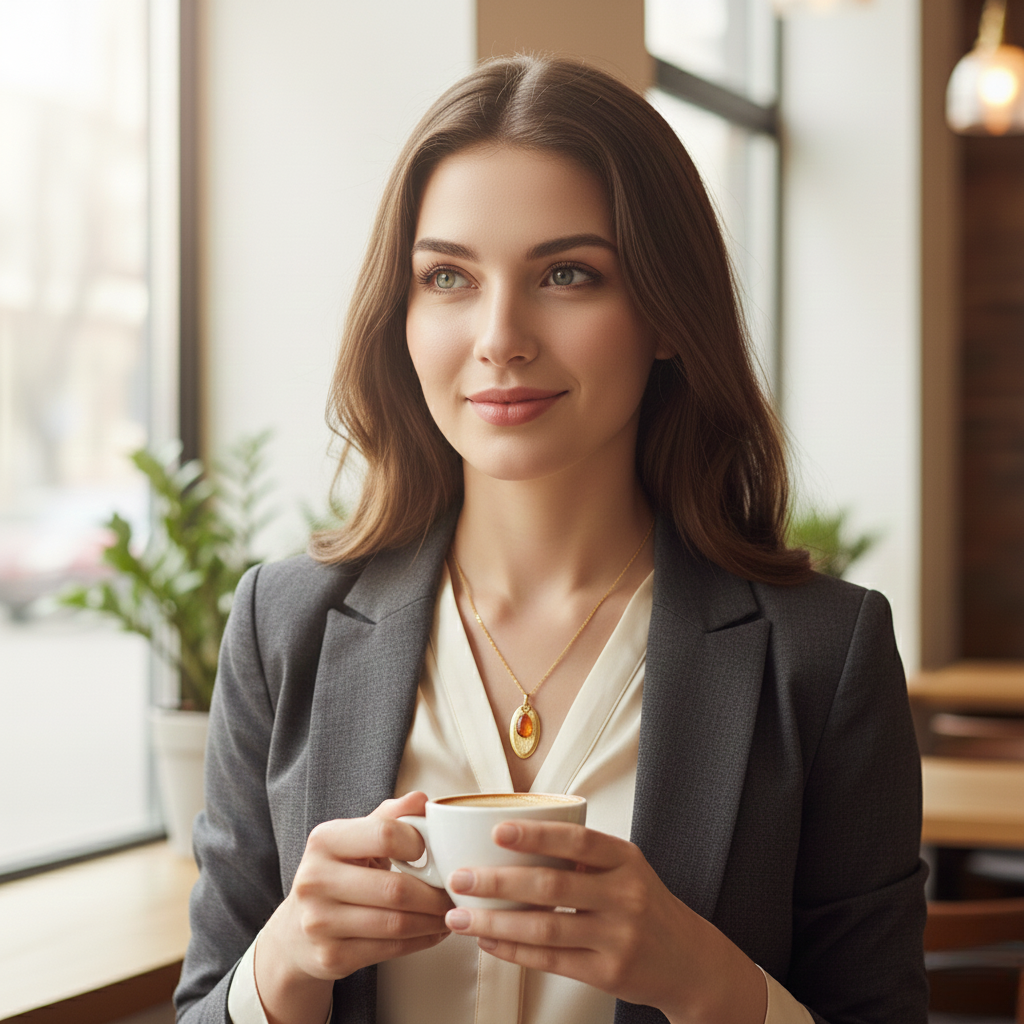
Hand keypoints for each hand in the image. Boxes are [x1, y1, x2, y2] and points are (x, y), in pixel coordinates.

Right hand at [255, 792, 452, 1023]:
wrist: (295, 931)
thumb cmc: (338, 874)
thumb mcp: (355, 838)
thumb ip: (389, 816)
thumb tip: (422, 799)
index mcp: (324, 840)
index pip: (384, 834)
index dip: (417, 842)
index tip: (432, 851)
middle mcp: (315, 880)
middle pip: (395, 888)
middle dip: (435, 893)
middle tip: (456, 891)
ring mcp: (320, 922)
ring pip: (396, 923)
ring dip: (433, 920)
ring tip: (450, 911)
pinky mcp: (331, 957)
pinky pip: (390, 949)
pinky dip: (422, 940)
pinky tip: (434, 931)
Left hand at [442, 821, 765, 1023]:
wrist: (689, 961)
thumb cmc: (645, 905)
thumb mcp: (627, 867)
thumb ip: (583, 855)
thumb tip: (517, 837)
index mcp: (626, 860)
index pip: (578, 842)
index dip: (536, 836)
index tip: (498, 831)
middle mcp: (625, 896)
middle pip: (552, 887)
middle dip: (498, 882)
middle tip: (462, 877)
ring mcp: (617, 937)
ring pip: (545, 928)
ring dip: (496, 924)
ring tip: (462, 917)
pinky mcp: (608, 973)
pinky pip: (551, 960)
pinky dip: (514, 952)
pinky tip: (490, 942)